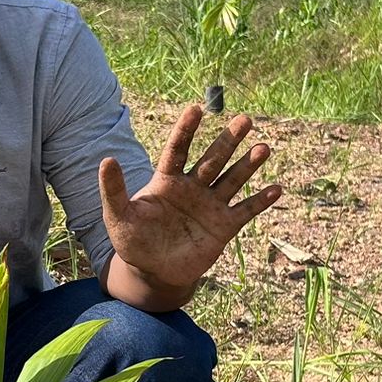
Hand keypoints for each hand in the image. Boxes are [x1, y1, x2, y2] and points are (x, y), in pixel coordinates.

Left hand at [100, 104, 282, 290]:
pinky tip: (276, 189)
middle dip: (228, 140)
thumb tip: (106, 160)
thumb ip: (114, 190)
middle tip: (245, 120)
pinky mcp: (223, 227)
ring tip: (263, 148)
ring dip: (248, 165)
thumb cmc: (133, 241)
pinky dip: (260, 202)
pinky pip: (245, 211)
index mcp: (167, 181)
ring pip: (232, 180)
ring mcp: (210, 206)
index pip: (178, 149)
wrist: (153, 272)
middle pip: (213, 159)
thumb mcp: (118, 216)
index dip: (186, 130)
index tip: (196, 109)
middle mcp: (192, 188)